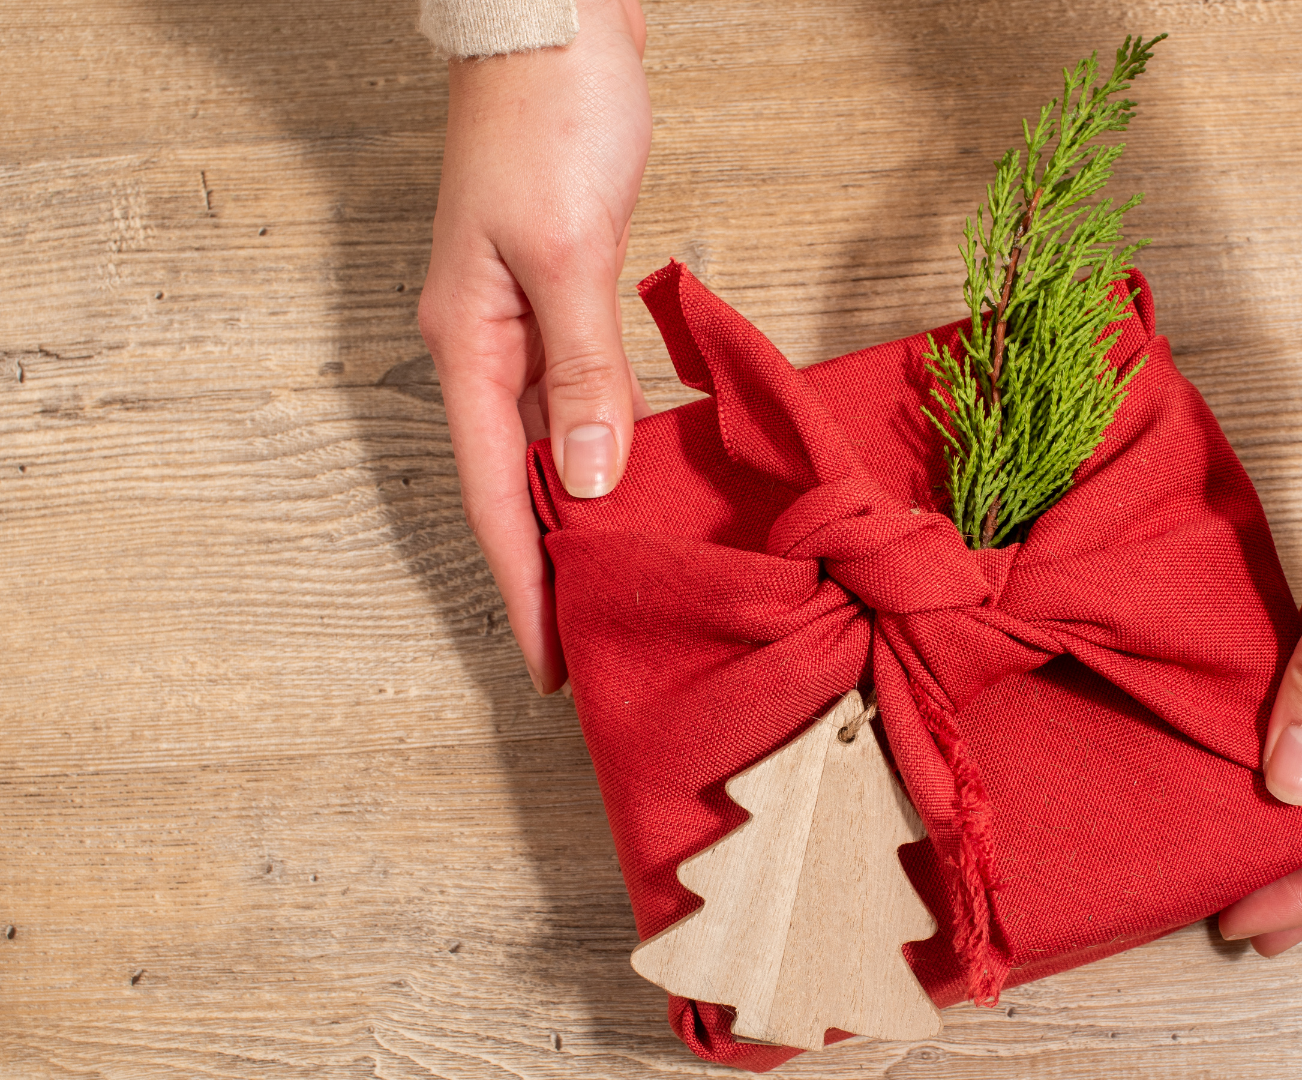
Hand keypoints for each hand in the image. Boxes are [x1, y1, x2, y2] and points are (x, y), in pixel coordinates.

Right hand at [417, 0, 651, 693]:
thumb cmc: (550, 122)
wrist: (557, 27)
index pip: (493, 495)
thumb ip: (581, 370)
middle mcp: (488, 347)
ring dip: (583, 515)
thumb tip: (585, 482)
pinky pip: (582, 398)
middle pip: (516, 484)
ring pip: (552, 446)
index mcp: (469, 345)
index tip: (550, 661)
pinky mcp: (564, 298)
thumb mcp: (566, 252)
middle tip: (595, 646)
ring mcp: (524, 323)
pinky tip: (639, 481)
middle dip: (551, 569)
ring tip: (624, 586)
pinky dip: (608, 447)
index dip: (524, 583)